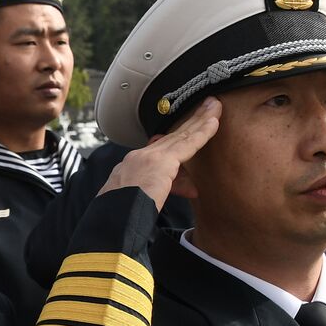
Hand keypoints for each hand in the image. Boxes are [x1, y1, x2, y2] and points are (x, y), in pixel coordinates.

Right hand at [98, 97, 220, 210]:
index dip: (178, 137)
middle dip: (191, 121)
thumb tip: (192, 189)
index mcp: (132, 168)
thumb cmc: (121, 217)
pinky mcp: (161, 162)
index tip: (190, 127)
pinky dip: (202, 132)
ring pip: (181, 135)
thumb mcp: (140, 201)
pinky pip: (187, 143)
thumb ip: (167, 190)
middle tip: (208, 106)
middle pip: (172, 136)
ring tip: (215, 106)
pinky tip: (214, 121)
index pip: (160, 150)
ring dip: (200, 119)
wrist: (110, 219)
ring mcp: (148, 157)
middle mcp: (139, 157)